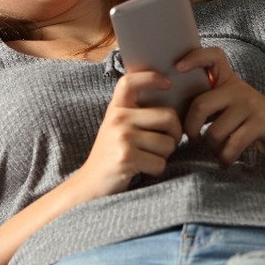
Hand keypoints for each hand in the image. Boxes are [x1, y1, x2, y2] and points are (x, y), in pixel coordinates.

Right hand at [74, 70, 183, 197]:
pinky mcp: (126, 157)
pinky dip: (156, 170)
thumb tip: (172, 102)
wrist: (89, 186)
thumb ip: (137, 114)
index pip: (130, 81)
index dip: (151, 77)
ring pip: (168, 143)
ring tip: (146, 159)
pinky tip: (141, 170)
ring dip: (164, 156)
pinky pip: (160, 163)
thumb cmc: (112, 156)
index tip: (168, 84)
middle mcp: (118, 118)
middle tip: (165, 145)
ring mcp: (122, 137)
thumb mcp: (118, 128)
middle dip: (175, 135)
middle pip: (169, 117)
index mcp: (116, 109)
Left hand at [177, 47, 264, 170]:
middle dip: (191, 128)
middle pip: (201, 105)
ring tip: (216, 152)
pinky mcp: (261, 123)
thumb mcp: (229, 106)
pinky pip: (232, 144)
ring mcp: (251, 105)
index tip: (177, 68)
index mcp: (228, 81)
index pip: (213, 56)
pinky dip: (225, 158)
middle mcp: (239, 89)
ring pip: (215, 131)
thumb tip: (174, 113)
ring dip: (211, 148)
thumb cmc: (248, 122)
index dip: (194, 57)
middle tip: (193, 139)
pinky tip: (225, 162)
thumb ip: (208, 103)